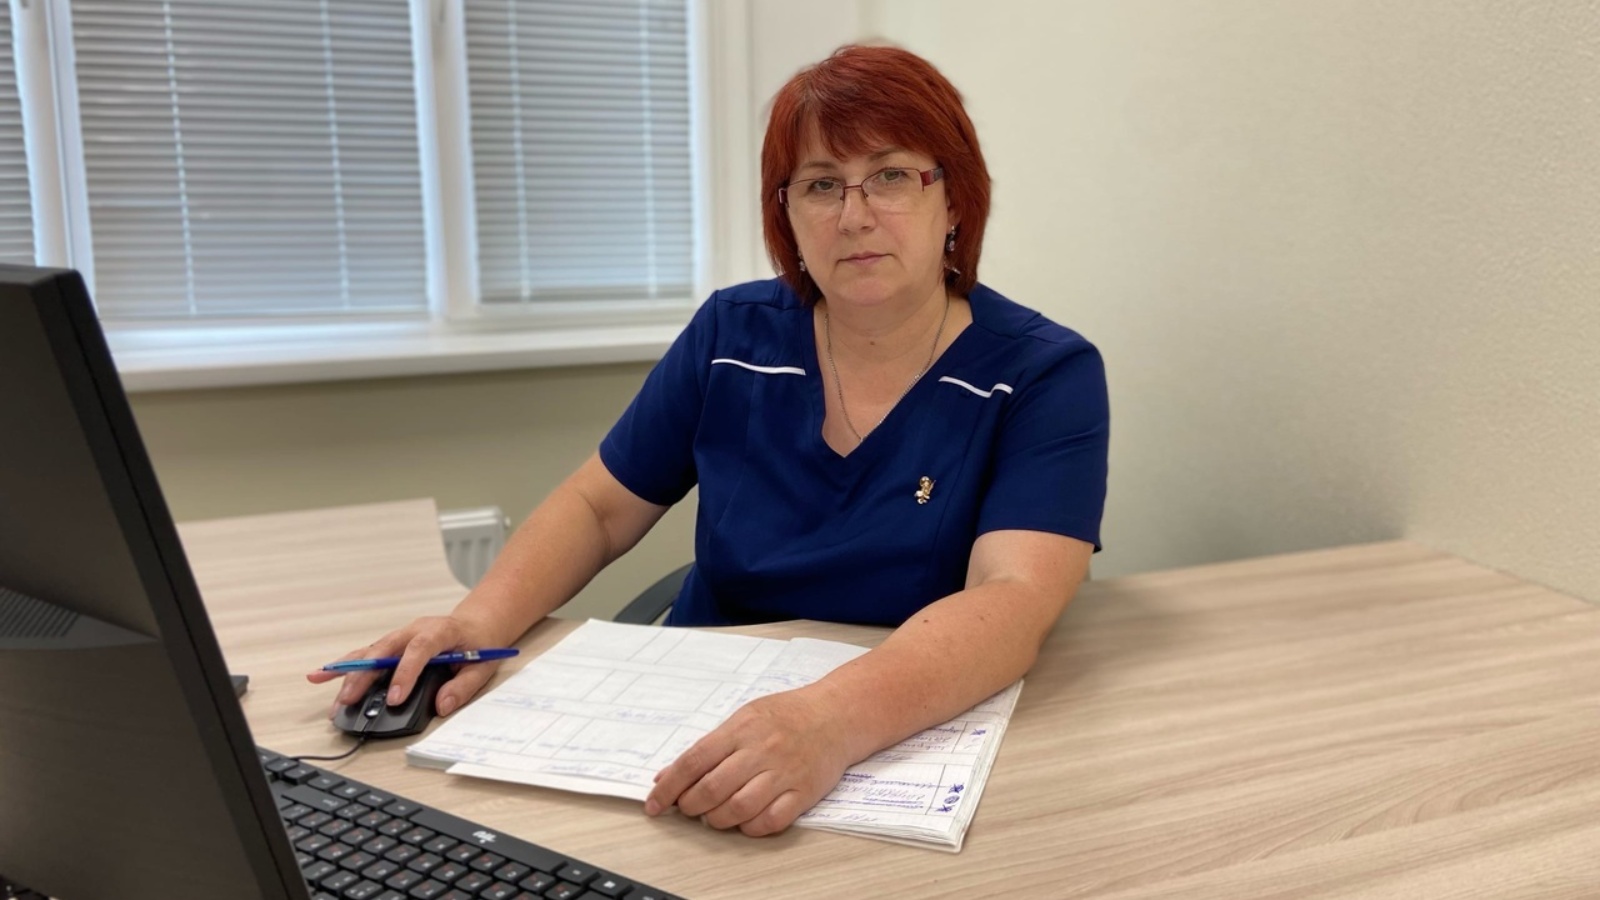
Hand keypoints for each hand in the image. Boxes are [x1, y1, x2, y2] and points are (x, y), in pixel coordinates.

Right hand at [305, 613, 505, 717]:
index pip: (419, 649)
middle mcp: (414, 630)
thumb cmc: (479, 644)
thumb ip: (463, 686)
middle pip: (384, 649)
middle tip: (349, 699)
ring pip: (369, 651)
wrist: (477, 623)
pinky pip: (366, 654)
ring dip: (346, 670)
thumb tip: (442, 705)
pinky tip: (322, 674)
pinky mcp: (391, 646)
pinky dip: (344, 665)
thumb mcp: (483, 665)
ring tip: (322, 685)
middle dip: (364, 675)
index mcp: (440, 631)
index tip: (394, 698)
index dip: (405, 673)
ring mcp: (399, 637)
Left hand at [644, 688, 854, 835]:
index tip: (655, 804)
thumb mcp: (743, 717)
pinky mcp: (803, 792)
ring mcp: (783, 773)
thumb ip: (708, 747)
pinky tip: (744, 822)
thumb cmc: (786, 715)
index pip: (693, 762)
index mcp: (741, 729)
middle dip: (690, 806)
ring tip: (713, 816)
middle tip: (687, 808)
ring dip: (717, 820)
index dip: (669, 787)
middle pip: (712, 788)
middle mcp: (761, 751)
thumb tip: (667, 776)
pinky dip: (750, 828)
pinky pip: (771, 821)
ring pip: (738, 809)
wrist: (836, 715)